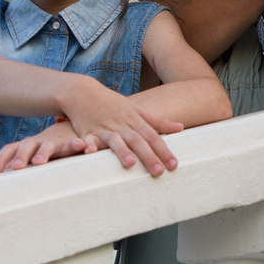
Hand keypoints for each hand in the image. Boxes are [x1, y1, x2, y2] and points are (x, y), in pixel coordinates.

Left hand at [0, 124, 96, 172]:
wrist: (71, 129)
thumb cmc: (48, 149)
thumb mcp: (32, 156)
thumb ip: (19, 166)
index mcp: (27, 146)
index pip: (9, 149)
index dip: (0, 159)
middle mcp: (38, 142)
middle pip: (26, 146)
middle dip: (21, 156)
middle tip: (16, 168)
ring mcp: (55, 141)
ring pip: (48, 145)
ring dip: (43, 153)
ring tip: (39, 162)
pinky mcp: (72, 142)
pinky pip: (75, 144)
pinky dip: (78, 145)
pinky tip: (85, 149)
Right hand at [55, 78, 189, 174]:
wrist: (82, 91)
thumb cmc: (112, 104)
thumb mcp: (136, 110)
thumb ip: (158, 121)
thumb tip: (180, 128)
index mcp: (134, 119)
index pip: (153, 136)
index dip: (163, 150)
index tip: (174, 165)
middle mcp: (121, 124)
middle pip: (137, 140)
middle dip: (149, 156)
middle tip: (159, 172)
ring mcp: (104, 128)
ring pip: (115, 140)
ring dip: (122, 151)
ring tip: (130, 164)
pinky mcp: (87, 131)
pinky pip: (88, 139)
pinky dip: (88, 145)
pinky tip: (89, 152)